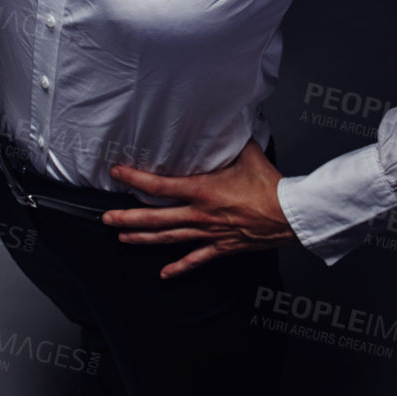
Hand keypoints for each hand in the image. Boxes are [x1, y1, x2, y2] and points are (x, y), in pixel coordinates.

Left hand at [103, 139, 296, 277]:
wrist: (290, 214)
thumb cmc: (271, 185)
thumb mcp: (248, 154)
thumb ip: (231, 141)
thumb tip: (227, 122)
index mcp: (202, 190)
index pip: (159, 185)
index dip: (135, 178)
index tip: (117, 172)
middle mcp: (200, 214)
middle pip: (155, 219)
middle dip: (127, 219)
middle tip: (106, 218)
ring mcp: (208, 233)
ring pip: (168, 239)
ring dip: (143, 240)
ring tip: (123, 239)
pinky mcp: (221, 247)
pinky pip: (196, 260)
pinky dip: (179, 268)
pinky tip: (164, 274)